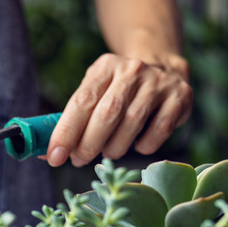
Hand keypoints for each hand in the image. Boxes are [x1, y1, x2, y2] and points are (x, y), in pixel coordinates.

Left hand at [45, 53, 192, 166]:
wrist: (162, 69)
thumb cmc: (117, 90)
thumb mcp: (94, 92)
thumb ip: (73, 119)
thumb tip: (47, 153)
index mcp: (105, 67)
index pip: (82, 101)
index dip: (66, 132)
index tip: (55, 156)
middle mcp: (132, 70)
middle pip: (107, 114)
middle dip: (89, 144)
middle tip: (79, 160)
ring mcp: (158, 82)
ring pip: (132, 123)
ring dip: (114, 147)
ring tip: (108, 152)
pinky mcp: (180, 97)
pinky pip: (159, 130)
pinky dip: (144, 145)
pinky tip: (137, 144)